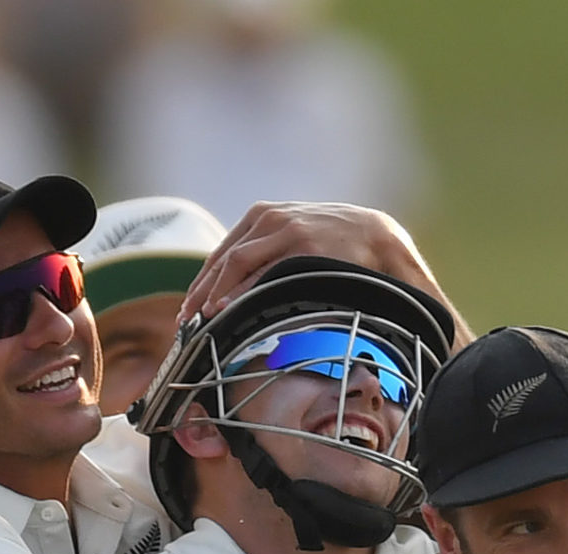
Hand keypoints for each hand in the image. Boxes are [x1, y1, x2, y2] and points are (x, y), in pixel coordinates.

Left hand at [181, 203, 461, 328]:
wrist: (381, 238)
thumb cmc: (338, 245)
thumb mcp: (297, 237)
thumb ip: (268, 252)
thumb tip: (239, 289)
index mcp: (263, 216)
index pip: (221, 253)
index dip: (202, 283)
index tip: (190, 310)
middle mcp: (269, 219)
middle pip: (222, 258)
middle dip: (201, 292)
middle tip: (187, 323)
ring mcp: (286, 231)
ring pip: (236, 262)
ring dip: (215, 293)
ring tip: (203, 320)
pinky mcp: (304, 246)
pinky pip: (264, 271)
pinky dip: (242, 290)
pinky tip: (228, 307)